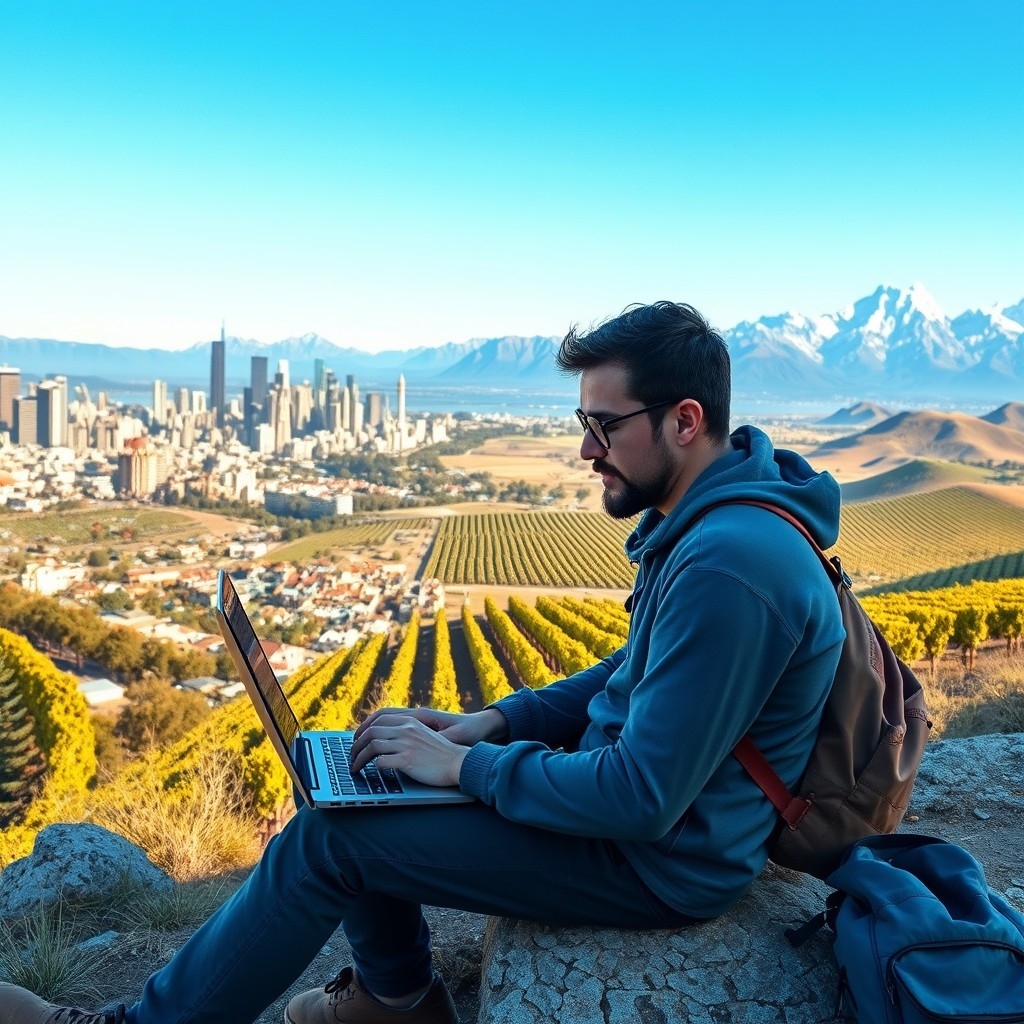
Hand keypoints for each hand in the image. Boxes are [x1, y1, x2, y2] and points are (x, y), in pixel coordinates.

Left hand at [350, 713, 469, 787]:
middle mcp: (407, 730)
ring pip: (372, 746)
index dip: (363, 728)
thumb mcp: (423, 734)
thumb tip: (386, 737)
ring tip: (355, 767)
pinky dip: (372, 767)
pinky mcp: (408, 760)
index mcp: (410, 721)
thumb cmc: (441, 753)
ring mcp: (407, 744)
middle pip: (371, 732)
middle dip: (356, 745)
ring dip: (358, 758)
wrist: (458, 763)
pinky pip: (381, 761)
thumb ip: (407, 731)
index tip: (356, 738)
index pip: (378, 718)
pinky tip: (371, 772)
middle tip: (351, 755)